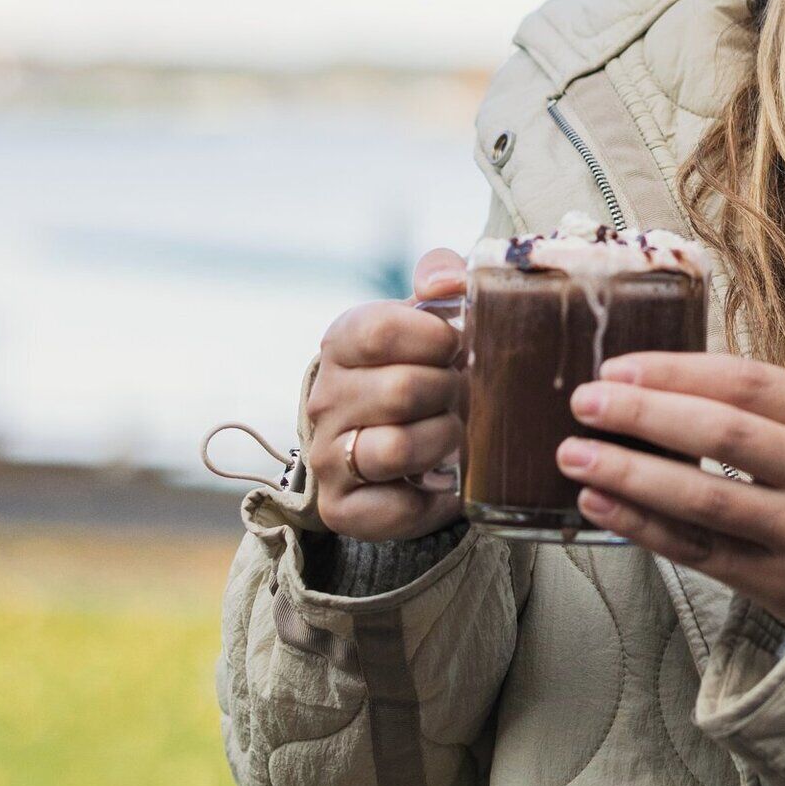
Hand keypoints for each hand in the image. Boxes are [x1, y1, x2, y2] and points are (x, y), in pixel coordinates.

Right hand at [305, 249, 469, 542]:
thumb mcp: (424, 315)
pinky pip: (399, 507)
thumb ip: (441, 278)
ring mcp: (327, 456)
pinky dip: (436, 497)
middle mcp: (324, 399)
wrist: (378, 435)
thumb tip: (450, 279)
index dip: (436, 338)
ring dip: (444, 440)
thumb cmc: (414, 365)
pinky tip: (443, 479)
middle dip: (450, 392)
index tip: (455, 346)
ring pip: (398, 448)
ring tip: (453, 432)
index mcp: (341, 343)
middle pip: (402, 390)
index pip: (382, 330)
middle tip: (460, 393)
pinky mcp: (341, 508)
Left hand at [559, 352, 784, 630]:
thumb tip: (670, 386)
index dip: (675, 372)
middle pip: (720, 433)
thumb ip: (776, 411)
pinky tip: (601, 506)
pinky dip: (643, 527)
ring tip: (575, 454)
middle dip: (642, 414)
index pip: (746, 382)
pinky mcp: (782, 585)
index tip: (618, 368)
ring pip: (703, 497)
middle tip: (584, 402)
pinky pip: (700, 552)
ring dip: (629, 472)